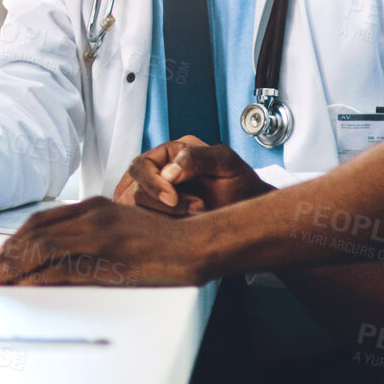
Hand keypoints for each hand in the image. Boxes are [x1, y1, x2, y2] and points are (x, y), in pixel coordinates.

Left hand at [0, 197, 211, 286]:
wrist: (197, 245)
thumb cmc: (163, 242)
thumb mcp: (120, 229)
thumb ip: (91, 236)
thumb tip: (59, 257)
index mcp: (94, 207)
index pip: (42, 221)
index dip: (16, 239)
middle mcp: (92, 216)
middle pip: (36, 232)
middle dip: (7, 252)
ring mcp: (100, 235)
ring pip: (43, 247)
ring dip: (14, 264)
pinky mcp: (109, 258)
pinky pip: (65, 267)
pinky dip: (40, 276)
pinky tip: (26, 285)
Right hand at [113, 136, 273, 215]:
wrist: (249, 210)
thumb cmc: (240, 183)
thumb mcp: (226, 162)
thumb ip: (197, 158)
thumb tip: (168, 172)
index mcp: (168, 154)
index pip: (139, 166)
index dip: (152, 183)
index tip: (173, 198)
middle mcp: (156, 174)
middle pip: (134, 191)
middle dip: (164, 205)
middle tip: (198, 207)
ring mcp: (154, 198)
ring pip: (138, 213)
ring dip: (167, 218)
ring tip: (198, 213)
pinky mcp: (156, 219)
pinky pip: (146, 227)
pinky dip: (165, 229)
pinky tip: (186, 225)